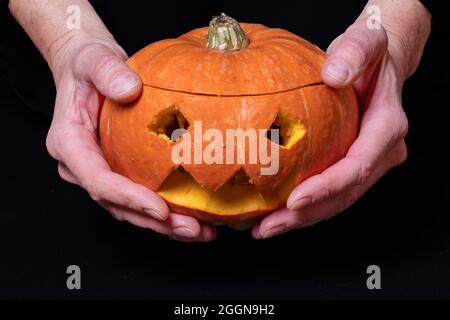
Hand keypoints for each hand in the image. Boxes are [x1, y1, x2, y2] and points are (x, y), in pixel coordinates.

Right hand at [45, 37, 215, 241]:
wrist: (90, 70)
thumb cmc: (88, 65)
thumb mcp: (95, 60)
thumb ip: (108, 72)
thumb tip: (129, 88)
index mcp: (69, 143)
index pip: (97, 180)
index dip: (129, 198)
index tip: (161, 209)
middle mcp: (81, 165)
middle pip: (116, 205)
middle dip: (154, 222)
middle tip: (192, 229)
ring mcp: (99, 172)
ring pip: (129, 209)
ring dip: (164, 225)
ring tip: (200, 232)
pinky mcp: (117, 172)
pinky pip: (139, 198)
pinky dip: (165, 212)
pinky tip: (193, 216)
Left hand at [252, 3, 430, 238]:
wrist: (374, 65)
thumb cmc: (368, 55)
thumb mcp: (364, 42)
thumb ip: (353, 53)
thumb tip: (334, 75)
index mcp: (387, 127)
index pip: (358, 167)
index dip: (328, 187)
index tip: (295, 200)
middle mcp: (381, 152)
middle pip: (345, 194)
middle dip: (306, 214)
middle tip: (269, 227)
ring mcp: (368, 162)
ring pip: (337, 201)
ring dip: (301, 219)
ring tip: (265, 229)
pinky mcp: (351, 165)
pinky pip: (329, 192)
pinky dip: (304, 207)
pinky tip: (276, 213)